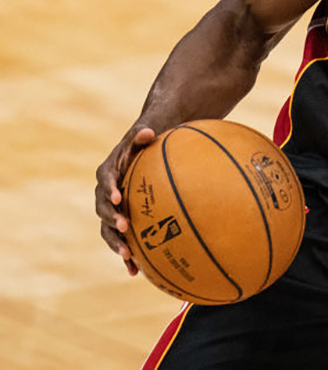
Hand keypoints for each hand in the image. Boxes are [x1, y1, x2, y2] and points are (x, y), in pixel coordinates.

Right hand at [94, 125, 156, 274]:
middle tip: (124, 226)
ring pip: (108, 230)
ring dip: (116, 243)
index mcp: (108, 173)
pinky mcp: (121, 223)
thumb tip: (148, 131)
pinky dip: (127, 256)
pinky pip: (121, 241)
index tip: (117, 197)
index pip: (105, 181)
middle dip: (111, 219)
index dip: (109, 190)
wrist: (143, 155)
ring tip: (127, 255)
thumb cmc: (144, 144)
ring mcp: (112, 211)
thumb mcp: (143, 136)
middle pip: (103, 209)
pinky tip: (136, 272)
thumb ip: (142, 136)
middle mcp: (106, 194)